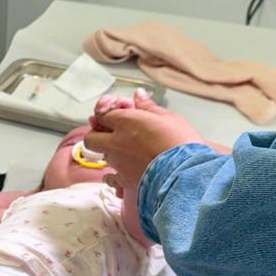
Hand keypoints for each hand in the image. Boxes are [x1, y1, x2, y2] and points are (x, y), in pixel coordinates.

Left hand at [85, 89, 202, 187]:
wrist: (184, 173)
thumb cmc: (180, 143)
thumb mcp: (168, 117)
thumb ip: (148, 106)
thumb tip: (138, 95)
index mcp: (125, 122)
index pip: (102, 114)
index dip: (108, 112)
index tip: (118, 112)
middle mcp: (115, 142)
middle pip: (91, 137)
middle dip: (97, 134)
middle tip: (110, 133)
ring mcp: (117, 162)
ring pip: (103, 155)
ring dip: (109, 151)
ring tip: (125, 151)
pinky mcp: (124, 180)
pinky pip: (110, 179)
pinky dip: (111, 177)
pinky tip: (116, 174)